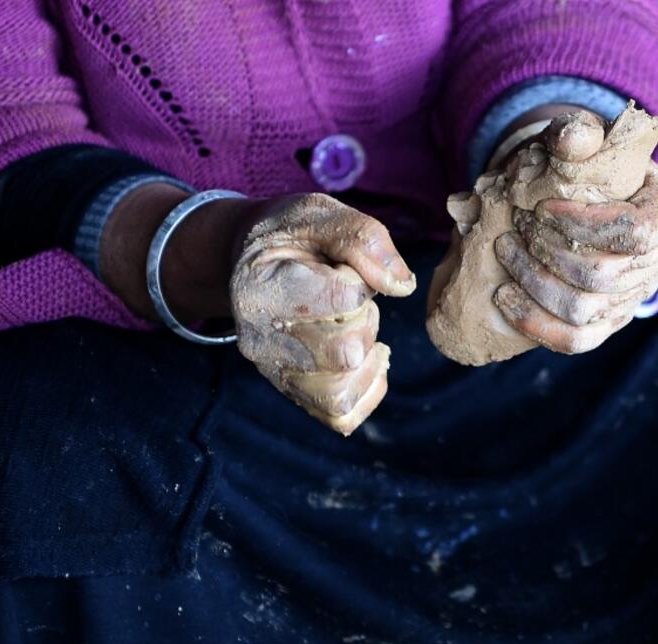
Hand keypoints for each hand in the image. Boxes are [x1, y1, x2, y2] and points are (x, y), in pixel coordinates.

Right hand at [230, 194, 414, 434]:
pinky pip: (341, 415)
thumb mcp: (320, 214)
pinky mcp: (293, 392)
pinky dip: (367, 388)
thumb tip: (403, 286)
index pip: (342, 299)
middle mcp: (258, 340)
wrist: (254, 261)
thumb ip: (364, 239)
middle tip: (349, 295)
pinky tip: (367, 357)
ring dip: (366, 356)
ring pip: (341, 392)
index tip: (338, 266)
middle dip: (365, 318)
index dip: (359, 278)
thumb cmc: (291, 235)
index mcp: (260, 288)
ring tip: (352, 324)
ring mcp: (274, 372)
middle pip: (345, 351)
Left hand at [492, 114, 657, 353]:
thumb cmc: (581, 164)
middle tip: (514, 227)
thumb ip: (577, 133)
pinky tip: (504, 297)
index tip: (541, 207)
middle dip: (548, 251)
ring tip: (505, 253)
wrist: (572, 194)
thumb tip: (573, 139)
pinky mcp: (609, 320)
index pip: (635, 232)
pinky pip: (577, 340)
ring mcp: (635, 295)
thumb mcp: (580, 139)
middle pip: (604, 276)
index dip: (583, 225)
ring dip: (534, 283)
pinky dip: (535, 323)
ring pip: (585, 311)